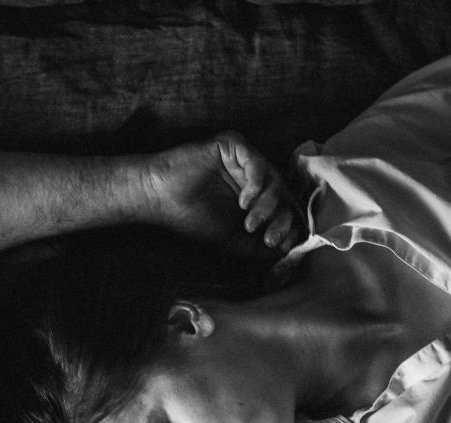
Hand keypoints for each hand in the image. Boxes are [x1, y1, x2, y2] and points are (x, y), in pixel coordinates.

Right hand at [143, 132, 303, 256]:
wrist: (161, 199)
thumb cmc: (192, 218)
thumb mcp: (232, 239)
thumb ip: (259, 245)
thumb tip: (290, 248)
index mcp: (255, 197)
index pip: (283, 207)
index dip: (289, 226)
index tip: (279, 244)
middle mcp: (253, 176)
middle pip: (284, 193)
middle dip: (281, 218)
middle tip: (269, 237)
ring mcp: (244, 160)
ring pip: (274, 178)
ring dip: (268, 205)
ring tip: (250, 222)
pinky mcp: (232, 146)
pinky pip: (257, 162)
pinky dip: (257, 184)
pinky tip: (244, 201)